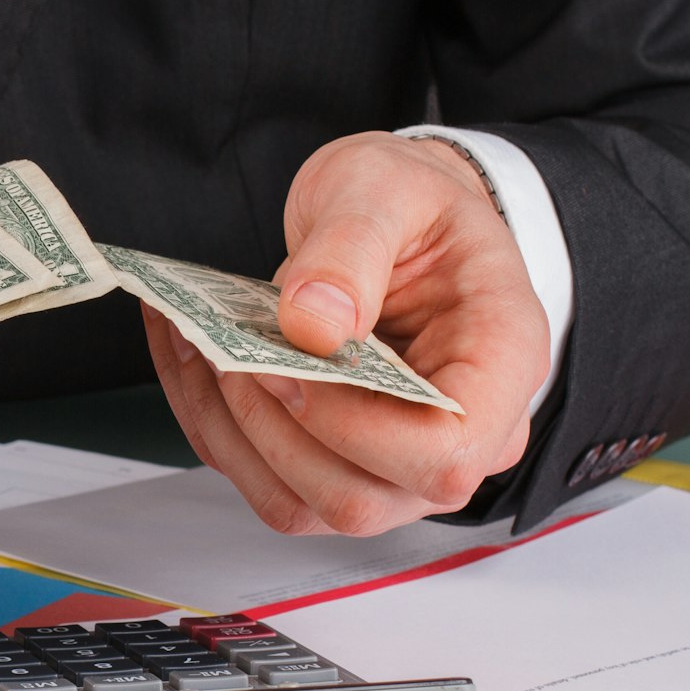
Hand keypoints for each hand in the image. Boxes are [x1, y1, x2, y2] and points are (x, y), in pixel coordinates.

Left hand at [144, 132, 548, 535]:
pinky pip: (264, 479)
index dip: (355, 427)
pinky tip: (187, 356)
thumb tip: (312, 323)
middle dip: (272, 428)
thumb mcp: (386, 185)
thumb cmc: (411, 201)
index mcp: (501, 365)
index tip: (291, 360)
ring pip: (302, 504)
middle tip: (222, 345)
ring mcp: (395, 461)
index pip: (446, 454)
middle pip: (360, 498)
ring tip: (193, 344)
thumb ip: (353, 246)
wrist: (397, 213)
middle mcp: (458, 436)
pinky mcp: (337, 461)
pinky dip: (213, 427)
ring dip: (231, 434)